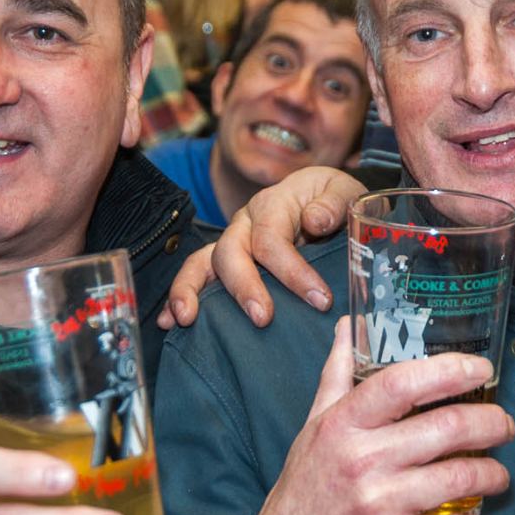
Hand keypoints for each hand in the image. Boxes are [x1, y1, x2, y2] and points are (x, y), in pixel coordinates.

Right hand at [161, 165, 366, 328]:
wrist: (323, 199)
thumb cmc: (333, 199)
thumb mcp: (344, 192)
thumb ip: (334, 204)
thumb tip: (315, 220)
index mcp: (273, 204)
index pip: (272, 238)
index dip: (293, 271)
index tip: (320, 300)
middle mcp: (244, 223)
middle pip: (231, 252)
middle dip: (244, 287)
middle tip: (263, 318)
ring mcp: (231, 243)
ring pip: (201, 263)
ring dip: (190, 290)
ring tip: (186, 320)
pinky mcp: (225, 263)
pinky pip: (195, 276)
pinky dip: (179, 297)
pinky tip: (169, 322)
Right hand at [231, 318, 514, 514]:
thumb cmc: (304, 492)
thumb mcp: (313, 429)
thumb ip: (337, 376)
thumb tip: (350, 327)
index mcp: (343, 426)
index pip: (401, 383)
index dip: (449, 371)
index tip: (480, 370)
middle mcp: (362, 460)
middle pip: (447, 427)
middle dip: (490, 423)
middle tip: (503, 425)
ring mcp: (380, 503)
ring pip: (460, 477)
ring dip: (493, 475)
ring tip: (496, 474)